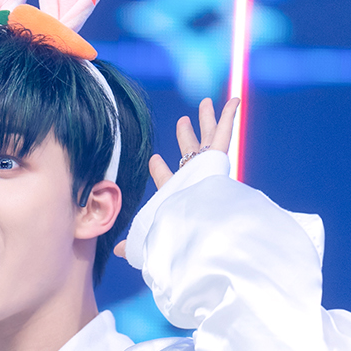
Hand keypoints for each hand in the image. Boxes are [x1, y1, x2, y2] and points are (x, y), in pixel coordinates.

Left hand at [121, 97, 240, 256]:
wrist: (194, 226)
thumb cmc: (170, 231)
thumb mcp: (146, 235)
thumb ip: (133, 243)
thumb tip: (116, 252)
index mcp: (176, 193)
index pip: (166, 177)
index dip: (159, 168)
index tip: (152, 158)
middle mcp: (193, 177)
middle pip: (189, 151)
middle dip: (186, 137)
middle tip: (182, 121)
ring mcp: (207, 166)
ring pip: (208, 137)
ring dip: (207, 119)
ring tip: (206, 102)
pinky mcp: (217, 158)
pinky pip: (225, 131)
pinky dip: (229, 115)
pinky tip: (234, 98)